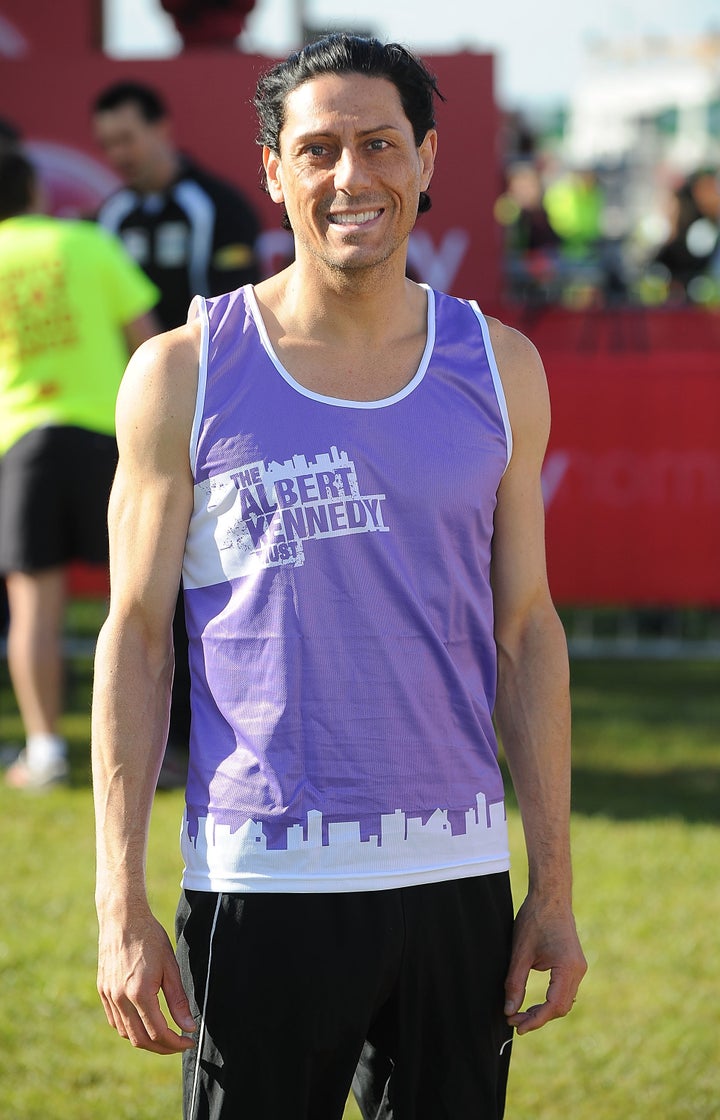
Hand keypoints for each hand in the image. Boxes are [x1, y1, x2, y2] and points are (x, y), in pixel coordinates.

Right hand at [97, 904, 196, 1053]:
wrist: (123, 918)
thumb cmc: (150, 938)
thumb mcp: (170, 966)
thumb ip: (179, 1000)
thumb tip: (188, 1027)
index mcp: (139, 993)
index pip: (158, 1032)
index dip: (175, 1043)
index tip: (188, 1041)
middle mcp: (120, 999)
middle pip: (141, 1040)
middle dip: (162, 1048)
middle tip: (178, 1044)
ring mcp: (109, 996)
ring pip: (126, 1033)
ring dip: (145, 1041)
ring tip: (164, 1036)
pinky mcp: (103, 991)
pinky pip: (115, 1021)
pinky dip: (130, 1029)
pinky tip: (143, 1024)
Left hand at [504, 892, 586, 1034]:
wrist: (550, 896)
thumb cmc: (534, 920)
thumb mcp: (520, 953)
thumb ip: (515, 983)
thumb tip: (509, 1010)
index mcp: (568, 968)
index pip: (554, 1006)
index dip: (535, 1020)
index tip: (516, 1026)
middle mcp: (578, 971)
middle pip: (561, 1007)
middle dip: (538, 1017)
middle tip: (514, 1021)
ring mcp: (579, 968)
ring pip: (564, 1001)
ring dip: (544, 1010)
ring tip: (520, 1014)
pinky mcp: (574, 964)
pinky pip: (565, 990)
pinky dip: (550, 1000)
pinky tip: (535, 1003)